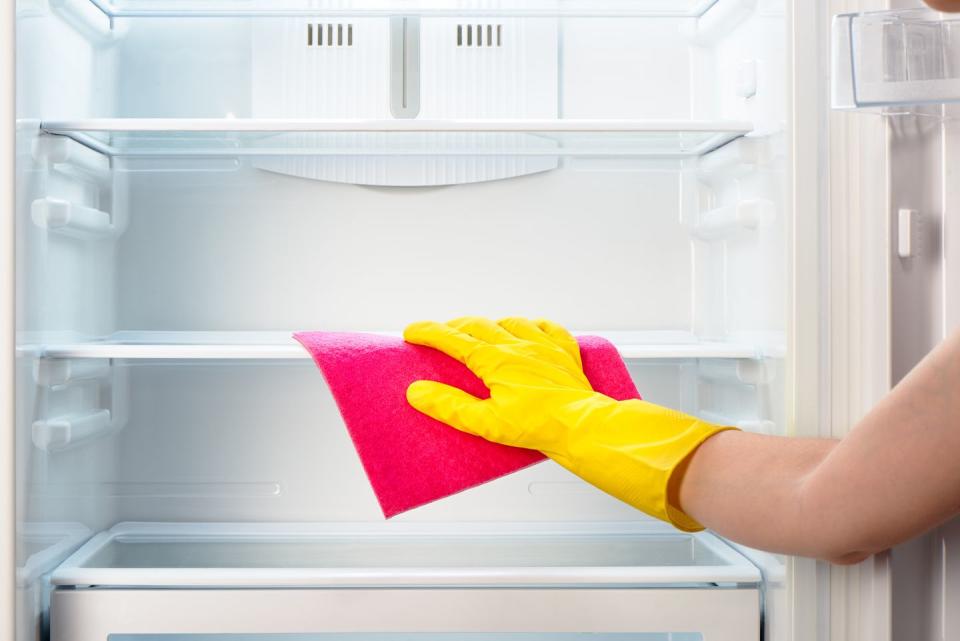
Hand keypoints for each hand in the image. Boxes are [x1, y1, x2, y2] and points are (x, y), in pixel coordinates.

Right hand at [404, 316, 603, 456]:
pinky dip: (534, 326)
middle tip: (441, 334)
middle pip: (477, 325)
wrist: (582, 426)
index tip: (412, 332)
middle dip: (454, 327)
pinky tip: (531, 330)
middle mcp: (518, 345)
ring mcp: (543, 346)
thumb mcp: (486, 423)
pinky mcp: (565, 353)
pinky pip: (548, 328)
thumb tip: (418, 393)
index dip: (429, 333)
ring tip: (482, 332)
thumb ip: (450, 406)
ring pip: (511, 322)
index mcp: (495, 359)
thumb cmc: (538, 426)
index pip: (453, 339)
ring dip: (491, 325)